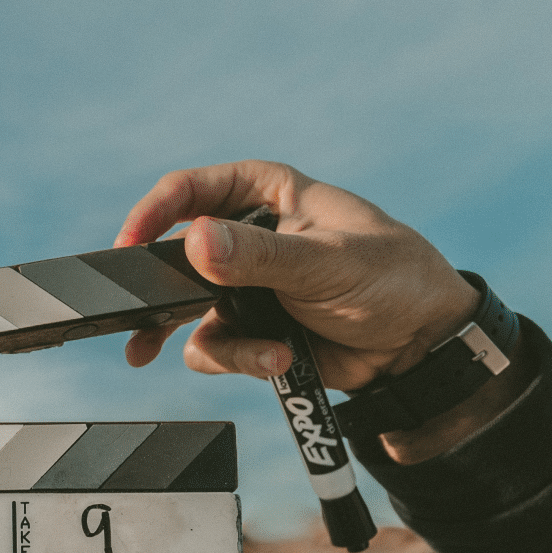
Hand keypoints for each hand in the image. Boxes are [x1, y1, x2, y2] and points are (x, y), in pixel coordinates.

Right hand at [115, 160, 480, 392]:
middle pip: (176, 257)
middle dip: (161, 293)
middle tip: (137, 319)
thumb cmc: (393, 280)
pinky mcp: (252, 330)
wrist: (422, 348)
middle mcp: (248, 236)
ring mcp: (246, 287)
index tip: (130, 248)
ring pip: (188, 313)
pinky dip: (240, 360)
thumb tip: (195, 242)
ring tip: (258, 356)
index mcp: (266, 193)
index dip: (153, 214)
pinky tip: (279, 361)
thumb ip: (260, 255)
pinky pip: (216, 348)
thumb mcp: (326, 261)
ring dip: (216, 340)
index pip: (191, 191)